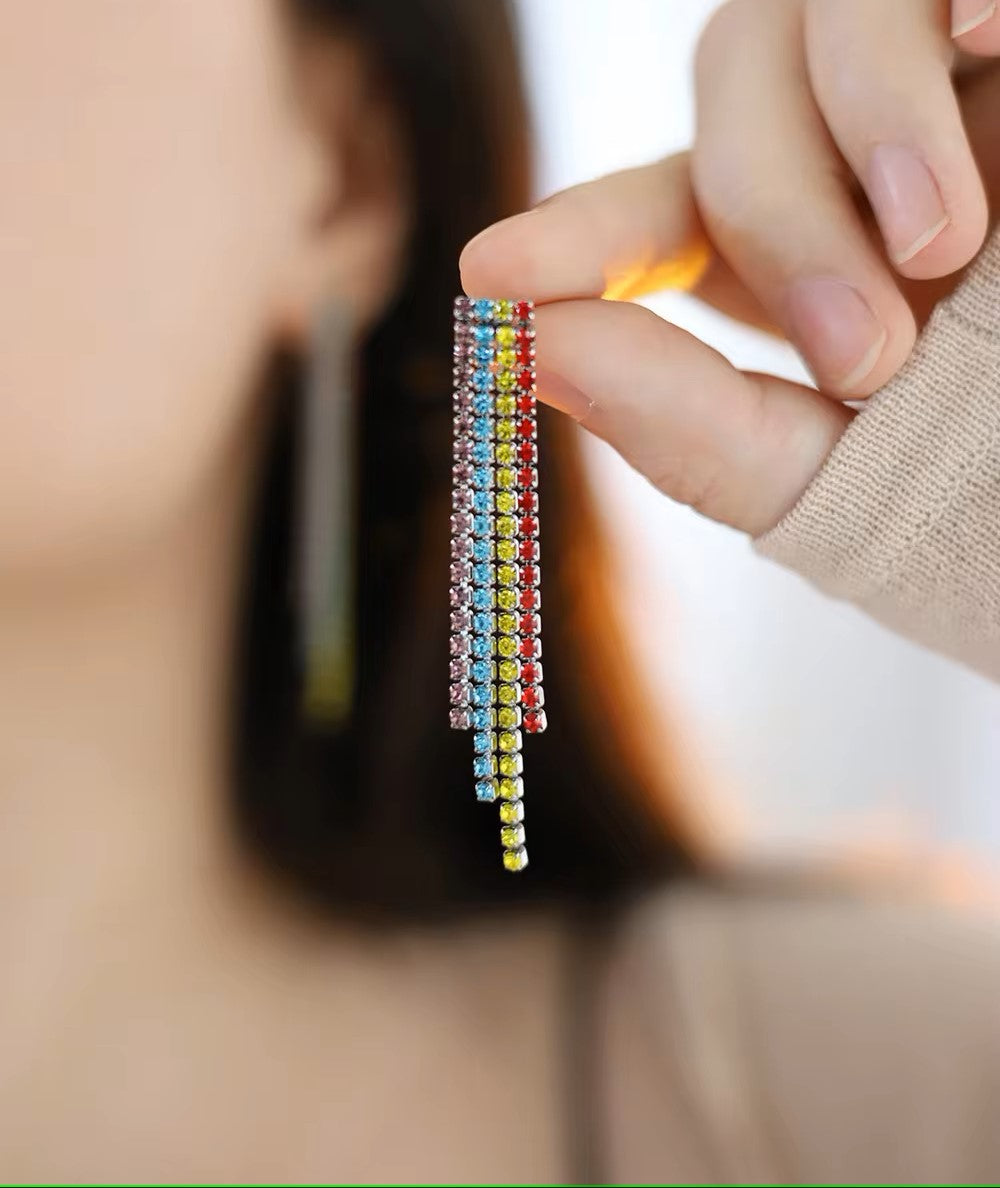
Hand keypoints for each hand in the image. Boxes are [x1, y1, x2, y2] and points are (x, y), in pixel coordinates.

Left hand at [460, 0, 999, 535]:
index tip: (494, 277)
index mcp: (815, 248)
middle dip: (771, 211)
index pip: (667, 208)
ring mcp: (948, 80)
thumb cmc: (998, 495)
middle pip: (734, 91)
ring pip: (823, 12)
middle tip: (863, 356)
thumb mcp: (844, 479)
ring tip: (946, 246)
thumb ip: (696, 431)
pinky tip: (990, 30)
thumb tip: (528, 353)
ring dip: (868, 119)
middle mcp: (865, 148)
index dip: (581, 230)